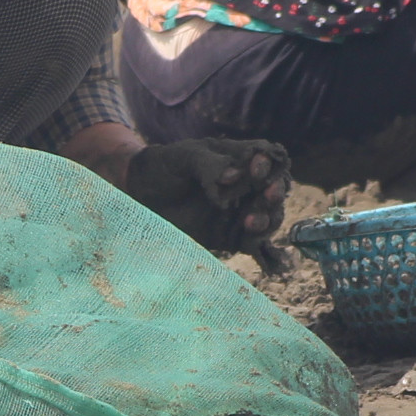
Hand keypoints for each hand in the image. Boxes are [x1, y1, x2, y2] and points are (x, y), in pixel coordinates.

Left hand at [120, 136, 290, 250]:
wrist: (140, 195)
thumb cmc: (163, 167)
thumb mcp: (184, 156)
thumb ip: (209, 163)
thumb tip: (233, 176)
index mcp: (239, 159)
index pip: (267, 159)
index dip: (269, 164)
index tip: (256, 169)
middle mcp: (246, 186)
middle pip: (274, 189)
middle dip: (275, 192)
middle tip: (269, 193)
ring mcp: (241, 213)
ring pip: (270, 217)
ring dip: (268, 219)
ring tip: (251, 221)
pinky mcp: (232, 237)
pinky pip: (255, 246)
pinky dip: (266, 254)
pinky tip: (268, 259)